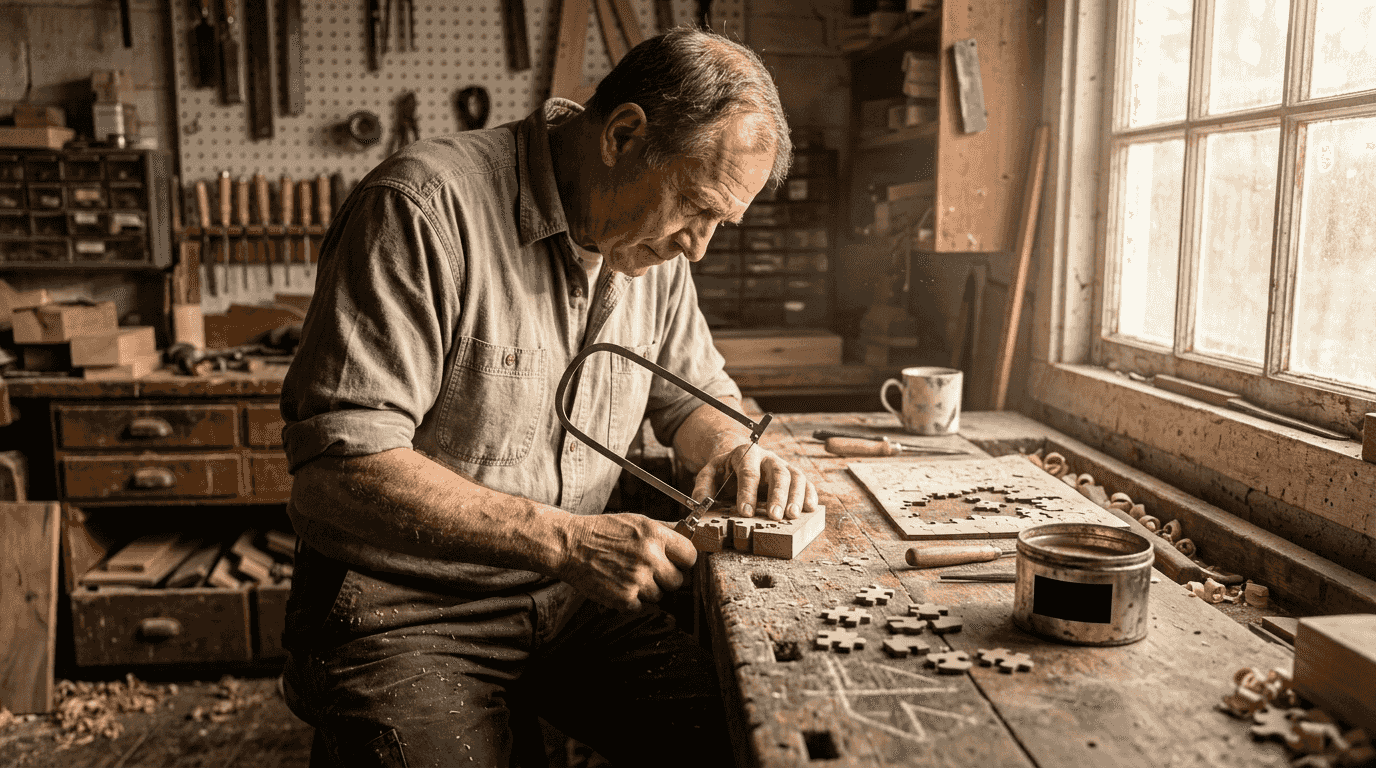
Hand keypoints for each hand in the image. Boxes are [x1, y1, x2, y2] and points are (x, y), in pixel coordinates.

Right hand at [556, 513, 696, 611]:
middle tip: (648, 570)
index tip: (676, 562)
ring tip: (628, 575)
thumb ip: (664, 530)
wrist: (570, 546)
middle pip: (678, 581)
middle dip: (665, 578)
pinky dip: (631, 600)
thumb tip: (690, 534)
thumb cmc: (602, 532)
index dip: (683, 560)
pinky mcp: (624, 598)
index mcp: (654, 535)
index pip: (690, 555)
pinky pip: (642, 606)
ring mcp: (637, 579)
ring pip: (660, 595)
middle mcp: (649, 557)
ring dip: (647, 590)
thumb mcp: (636, 521)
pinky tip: (619, 584)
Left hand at [692, 443, 819, 520]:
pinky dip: (810, 494)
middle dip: (777, 495)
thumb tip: (701, 503)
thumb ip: (702, 486)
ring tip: (792, 516)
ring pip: (795, 476)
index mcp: (745, 454)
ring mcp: (783, 465)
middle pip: (777, 472)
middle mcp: (767, 458)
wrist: (739, 460)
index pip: (748, 472)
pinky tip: (810, 509)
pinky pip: (806, 482)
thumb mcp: (708, 474)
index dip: (747, 492)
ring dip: (796, 496)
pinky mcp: (793, 476)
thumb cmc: (725, 471)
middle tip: (774, 516)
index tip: (745, 512)